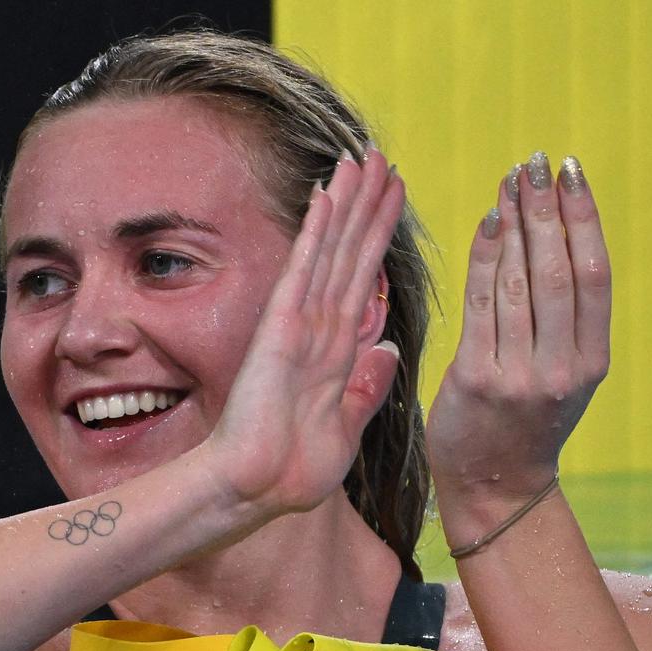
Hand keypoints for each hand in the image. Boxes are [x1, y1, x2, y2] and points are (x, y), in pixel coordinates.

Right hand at [205, 148, 404, 513]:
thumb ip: (369, 386)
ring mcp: (298, 324)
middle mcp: (318, 328)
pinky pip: (304, 271)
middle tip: (382, 160)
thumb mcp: (347, 427)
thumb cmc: (294, 469)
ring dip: (347, 204)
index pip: (363, 282)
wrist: (256, 491)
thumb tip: (389, 346)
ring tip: (362, 160)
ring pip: (330, 251)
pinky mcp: (280, 329)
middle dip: (366, 207)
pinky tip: (327, 195)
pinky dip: (316, 233)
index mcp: (336, 351)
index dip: (378, 239)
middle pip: (349, 254)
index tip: (395, 201)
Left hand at [427, 153, 610, 507]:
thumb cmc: (525, 418)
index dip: (585, 217)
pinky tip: (488, 222)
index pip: (593, 274)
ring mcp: (520, 375)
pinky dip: (485, 258)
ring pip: (519, 282)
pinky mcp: (477, 381)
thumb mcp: (563, 373)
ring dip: (515, 224)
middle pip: (557, 271)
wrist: (496, 485)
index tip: (572, 172)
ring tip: (511, 182)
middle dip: (546, 209)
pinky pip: (482, 305)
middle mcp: (563, 368)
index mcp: (593, 361)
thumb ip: (564, 319)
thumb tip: (555, 230)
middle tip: (536, 162)